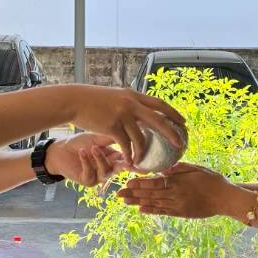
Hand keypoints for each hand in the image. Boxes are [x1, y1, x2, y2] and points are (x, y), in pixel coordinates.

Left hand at [45, 133, 126, 185]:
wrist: (60, 150)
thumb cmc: (78, 143)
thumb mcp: (96, 138)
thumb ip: (111, 138)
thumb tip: (128, 135)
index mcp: (112, 158)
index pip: (126, 159)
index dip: (132, 159)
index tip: (140, 157)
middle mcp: (107, 168)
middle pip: (119, 168)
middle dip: (122, 164)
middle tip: (124, 159)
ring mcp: (97, 176)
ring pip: (106, 171)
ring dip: (100, 159)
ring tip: (93, 148)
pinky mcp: (87, 181)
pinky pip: (91, 174)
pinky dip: (87, 162)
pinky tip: (82, 152)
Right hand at [67, 86, 185, 170]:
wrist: (74, 101)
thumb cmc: (92, 100)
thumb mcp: (115, 97)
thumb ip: (128, 104)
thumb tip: (140, 111)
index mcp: (133, 96)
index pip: (159, 104)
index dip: (173, 113)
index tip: (183, 122)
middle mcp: (131, 104)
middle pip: (158, 120)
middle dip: (172, 133)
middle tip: (181, 144)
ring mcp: (123, 115)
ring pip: (141, 138)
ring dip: (143, 152)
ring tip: (143, 161)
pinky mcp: (113, 127)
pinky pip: (126, 145)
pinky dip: (128, 155)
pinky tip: (129, 161)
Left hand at [119, 163, 237, 219]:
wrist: (225, 198)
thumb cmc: (212, 180)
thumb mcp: (196, 169)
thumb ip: (179, 168)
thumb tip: (163, 169)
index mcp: (179, 182)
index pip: (155, 183)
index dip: (140, 184)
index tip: (128, 182)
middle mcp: (176, 195)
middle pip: (151, 195)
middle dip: (133, 194)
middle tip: (118, 194)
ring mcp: (178, 206)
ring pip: (154, 204)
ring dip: (138, 203)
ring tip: (125, 202)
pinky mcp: (182, 213)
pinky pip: (164, 212)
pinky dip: (152, 211)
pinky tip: (141, 210)